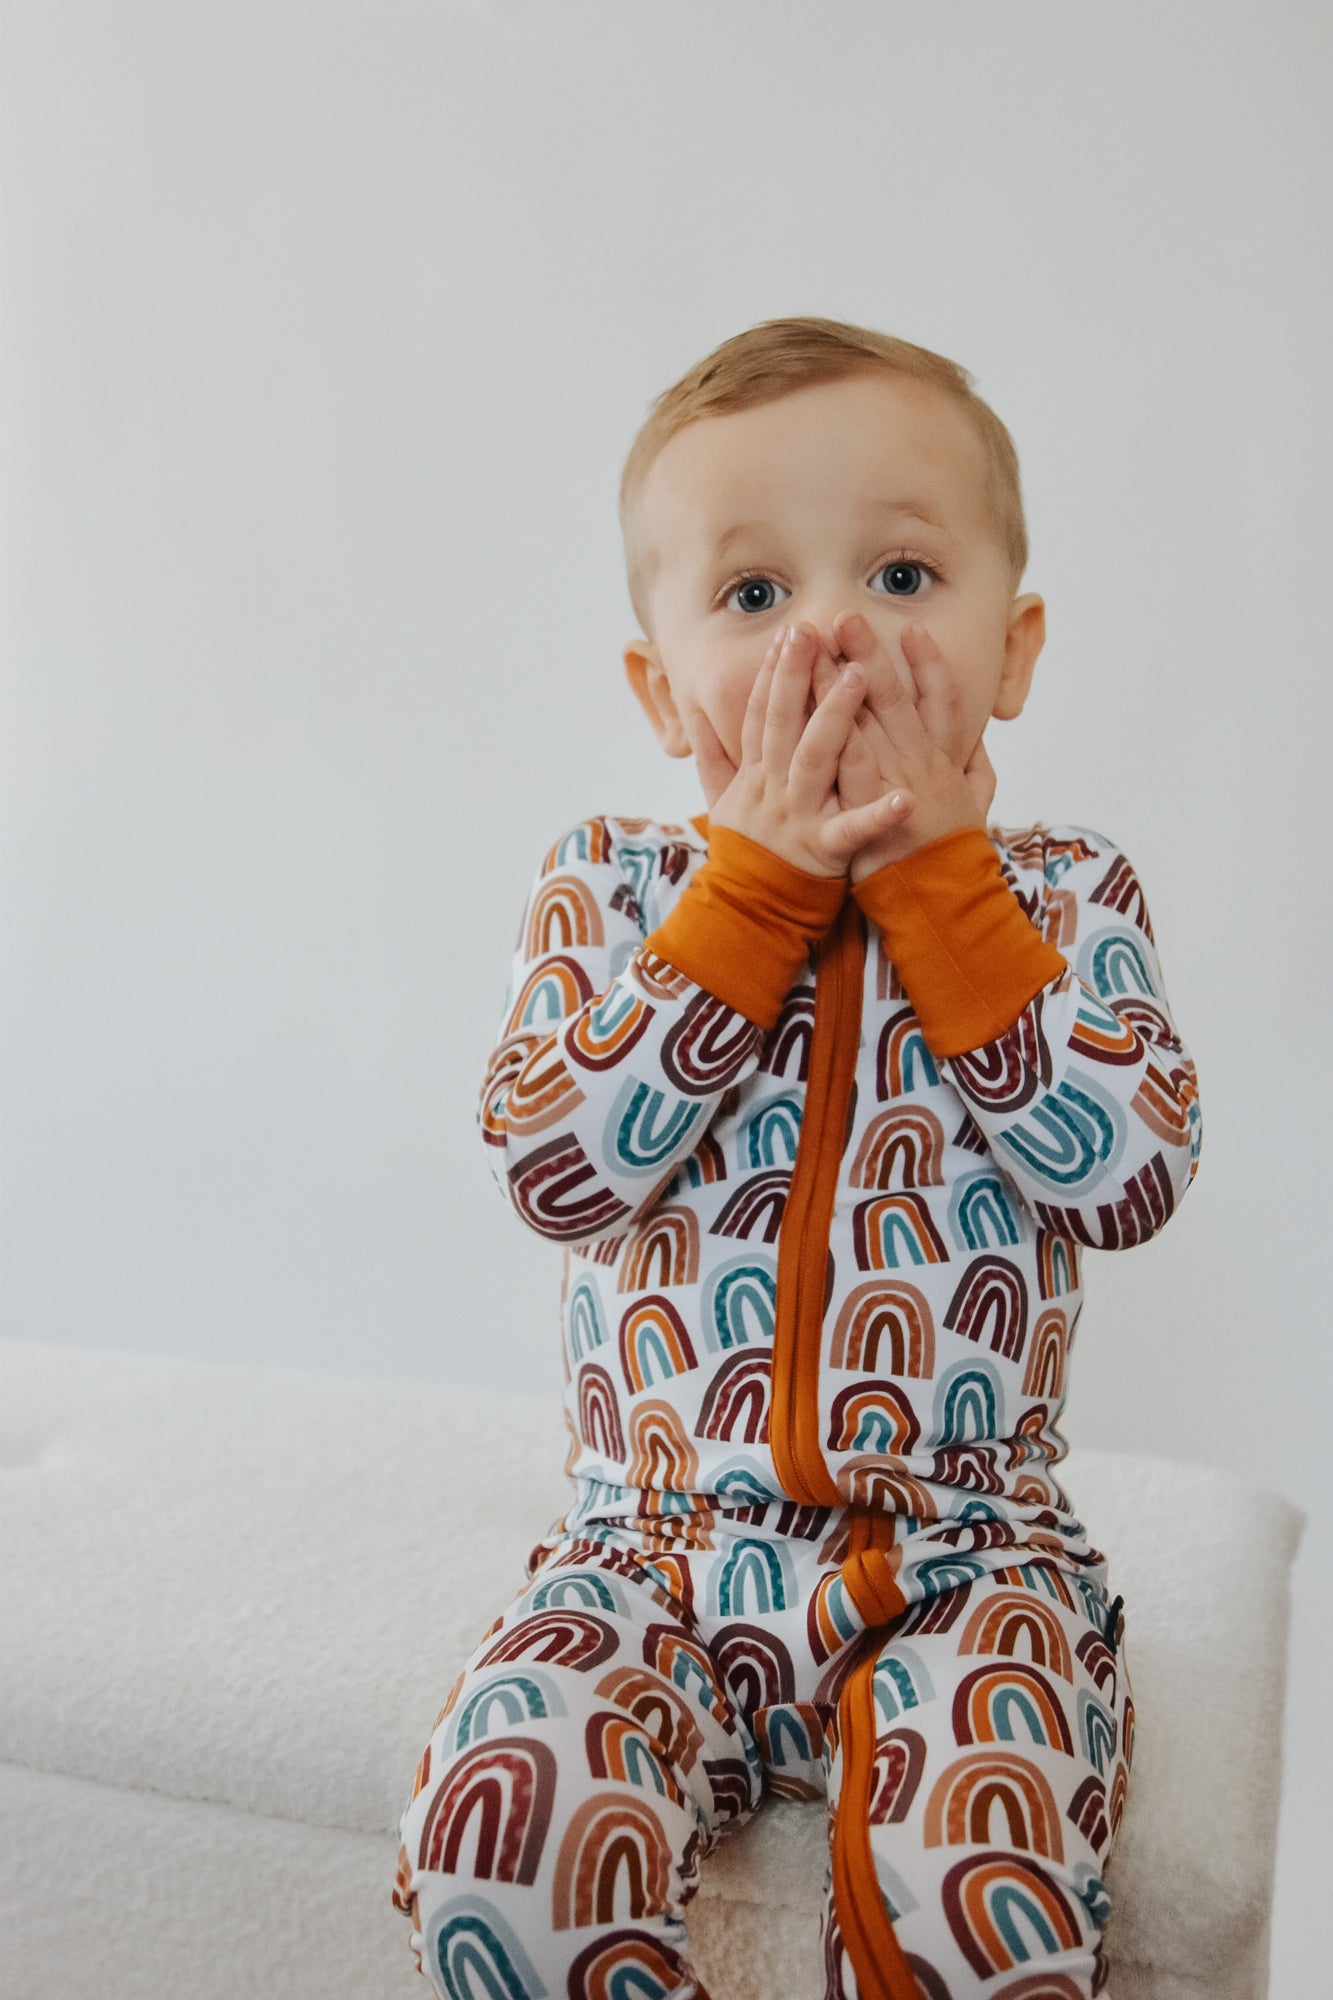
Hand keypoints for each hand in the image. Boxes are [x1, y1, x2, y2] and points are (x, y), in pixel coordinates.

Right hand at [688, 623, 915, 876]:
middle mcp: (773, 787)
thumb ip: (712, 758)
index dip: (773, 673)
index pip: (762, 714)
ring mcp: (797, 815)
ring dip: (835, 717)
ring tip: (858, 678)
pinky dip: (878, 815)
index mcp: (756, 774)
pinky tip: (905, 799)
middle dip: (797, 676)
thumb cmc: (746, 852)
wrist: (748, 909)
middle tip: (813, 632)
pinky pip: (853, 829)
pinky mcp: (823, 848)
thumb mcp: (719, 802)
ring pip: (815, 759)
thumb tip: (695, 717)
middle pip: (783, 723)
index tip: (787, 634)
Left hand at [807, 613, 997, 884]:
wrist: (941, 899)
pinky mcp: (866, 809)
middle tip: (845, 616)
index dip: (928, 663)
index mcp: (943, 758)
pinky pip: (846, 766)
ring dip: (836, 683)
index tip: (912, 629)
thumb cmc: (951, 852)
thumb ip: (975, 765)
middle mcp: (918, 763)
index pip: (939, 699)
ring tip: (816, 650)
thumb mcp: (976, 803)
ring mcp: (892, 783)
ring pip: (861, 722)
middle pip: (891, 698)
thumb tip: (976, 735)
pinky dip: (831, 734)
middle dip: (868, 653)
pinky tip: (811, 708)